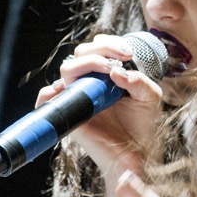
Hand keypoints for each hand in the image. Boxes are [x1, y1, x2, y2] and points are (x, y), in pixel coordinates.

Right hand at [35, 34, 163, 178]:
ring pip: (67, 69)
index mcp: (105, 74)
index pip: (97, 48)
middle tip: (122, 57)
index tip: (128, 52)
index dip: (109, 43)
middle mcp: (89, 82)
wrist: (136, 153)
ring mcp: (77, 97)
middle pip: (81, 52)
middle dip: (102, 49)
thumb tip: (116, 72)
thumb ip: (140, 80)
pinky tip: (68, 89)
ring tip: (109, 70)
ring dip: (88, 63)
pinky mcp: (69, 114)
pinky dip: (49, 92)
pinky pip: (46, 99)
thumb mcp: (149, 97)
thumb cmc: (142, 125)